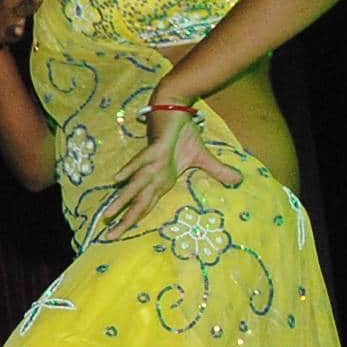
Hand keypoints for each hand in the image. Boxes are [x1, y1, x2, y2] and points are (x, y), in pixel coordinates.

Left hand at [92, 105, 242, 240]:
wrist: (175, 109)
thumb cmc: (182, 134)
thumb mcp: (203, 157)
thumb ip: (217, 171)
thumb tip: (238, 181)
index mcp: (161, 181)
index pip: (145, 205)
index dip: (133, 221)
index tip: (117, 236)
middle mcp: (154, 176)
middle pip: (137, 202)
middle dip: (123, 220)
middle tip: (108, 237)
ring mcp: (153, 163)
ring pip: (135, 185)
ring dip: (122, 199)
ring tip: (107, 215)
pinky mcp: (155, 148)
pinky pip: (141, 160)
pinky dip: (130, 169)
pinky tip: (116, 179)